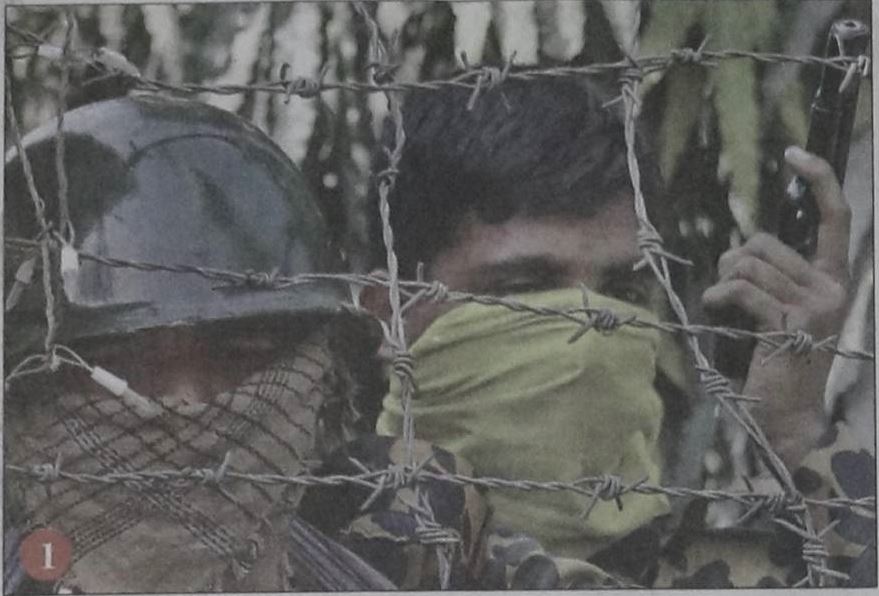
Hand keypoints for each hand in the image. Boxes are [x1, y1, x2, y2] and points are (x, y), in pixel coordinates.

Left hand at [702, 146, 849, 467]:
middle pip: (765, 242)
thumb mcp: (781, 311)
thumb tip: (741, 248)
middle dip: (734, 259)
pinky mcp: (790, 323)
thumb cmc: (776, 360)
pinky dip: (719, 296)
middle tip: (726, 286)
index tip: (796, 153)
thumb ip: (773, 276)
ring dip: (723, 280)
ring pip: (749, 264)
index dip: (819, 179)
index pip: (836, 217)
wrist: (786, 415)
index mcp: (834, 279)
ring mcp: (815, 305)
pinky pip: (742, 288)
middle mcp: (832, 287)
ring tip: (723, 304)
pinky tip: (714, 309)